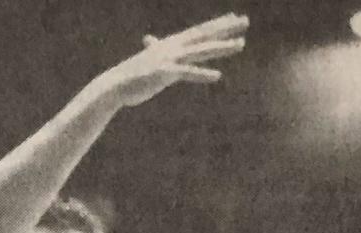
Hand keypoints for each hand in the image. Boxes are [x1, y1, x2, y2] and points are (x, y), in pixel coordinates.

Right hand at [97, 14, 247, 110]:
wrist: (115, 86)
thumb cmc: (132, 75)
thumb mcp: (146, 59)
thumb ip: (153, 49)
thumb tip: (149, 41)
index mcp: (171, 44)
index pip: (199, 31)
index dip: (217, 24)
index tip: (234, 18)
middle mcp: (173, 47)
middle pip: (204, 35)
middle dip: (226, 28)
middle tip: (245, 21)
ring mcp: (169, 59)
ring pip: (200, 51)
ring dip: (221, 47)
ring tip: (241, 44)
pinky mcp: (164, 74)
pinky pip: (187, 74)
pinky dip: (202, 74)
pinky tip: (217, 76)